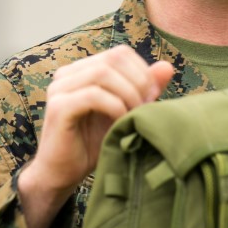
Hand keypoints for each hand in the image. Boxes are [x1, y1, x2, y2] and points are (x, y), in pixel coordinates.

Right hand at [25, 46, 173, 202]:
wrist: (64, 174)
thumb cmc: (94, 145)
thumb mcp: (125, 113)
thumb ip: (143, 90)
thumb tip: (167, 67)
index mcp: (83, 70)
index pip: (120, 53)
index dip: (143, 71)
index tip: (154, 97)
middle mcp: (68, 74)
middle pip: (113, 59)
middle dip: (139, 82)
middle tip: (147, 107)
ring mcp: (60, 88)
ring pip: (103, 73)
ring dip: (128, 94)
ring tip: (134, 115)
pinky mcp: (59, 107)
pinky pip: (93, 95)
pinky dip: (115, 107)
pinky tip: (120, 122)